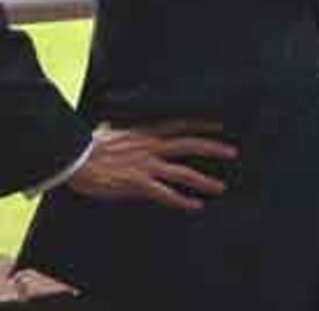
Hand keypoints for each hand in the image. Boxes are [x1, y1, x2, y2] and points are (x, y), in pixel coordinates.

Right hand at [67, 119, 237, 210]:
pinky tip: (195, 205)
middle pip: (190, 144)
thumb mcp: (111, 133)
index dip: (202, 125)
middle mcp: (150, 147)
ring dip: (204, 180)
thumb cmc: (87, 146)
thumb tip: (115, 129)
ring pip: (183, 171)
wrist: (72, 157)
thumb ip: (122, 133)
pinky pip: (165, 193)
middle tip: (234, 153)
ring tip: (220, 187)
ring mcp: (146, 165)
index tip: (220, 125)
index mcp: (145, 134)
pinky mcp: (137, 183)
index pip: (180, 125)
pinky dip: (182, 199)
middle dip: (213, 148)